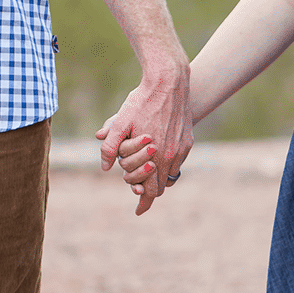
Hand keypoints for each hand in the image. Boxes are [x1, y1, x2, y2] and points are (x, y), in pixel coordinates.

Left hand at [95, 71, 192, 214]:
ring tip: (146, 172)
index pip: (151, 191)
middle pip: (161, 187)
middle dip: (148, 190)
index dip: (144, 203)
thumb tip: (105, 167)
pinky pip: (178, 161)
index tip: (138, 211)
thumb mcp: (121, 122)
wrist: (169, 81)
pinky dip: (168, 164)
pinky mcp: (188, 139)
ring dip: (158, 177)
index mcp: (155, 155)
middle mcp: (171, 155)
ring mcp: (181, 148)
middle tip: (137, 190)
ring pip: (170, 174)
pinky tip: (157, 156)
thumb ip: (112, 146)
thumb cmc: (142, 100)